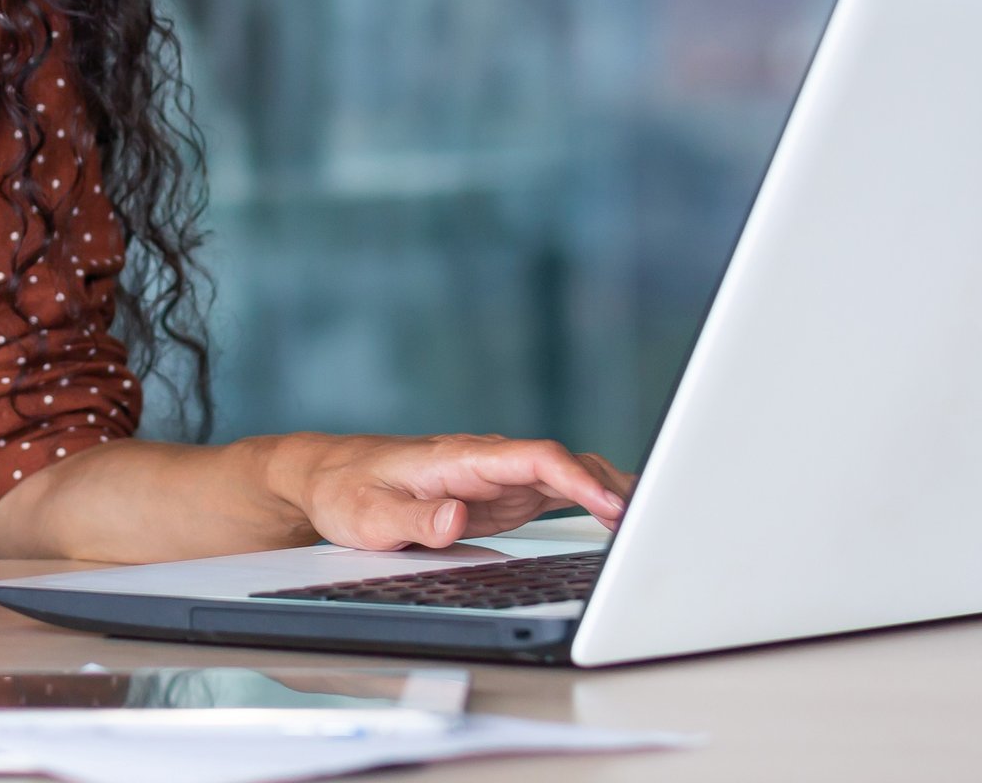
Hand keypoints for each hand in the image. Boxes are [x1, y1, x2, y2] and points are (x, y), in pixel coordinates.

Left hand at [267, 433, 634, 551]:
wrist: (327, 475)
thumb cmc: (345, 492)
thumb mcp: (368, 517)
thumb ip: (415, 521)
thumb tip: (457, 518)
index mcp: (457, 458)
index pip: (531, 457)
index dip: (575, 477)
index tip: (610, 505)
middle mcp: (484, 461)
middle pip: (559, 462)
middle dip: (607, 485)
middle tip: (651, 523)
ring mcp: (494, 477)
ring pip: (563, 473)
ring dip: (606, 491)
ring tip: (654, 522)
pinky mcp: (496, 495)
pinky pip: (552, 490)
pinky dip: (588, 499)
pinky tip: (618, 516)